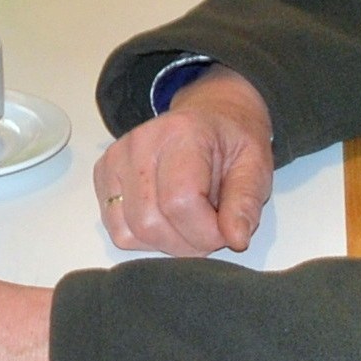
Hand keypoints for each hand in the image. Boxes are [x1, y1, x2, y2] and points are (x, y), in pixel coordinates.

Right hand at [94, 67, 275, 255]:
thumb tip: (236, 239)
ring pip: (130, 232)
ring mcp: (116, 159)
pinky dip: (144, 237)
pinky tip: (167, 219)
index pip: (180, 203)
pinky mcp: (104, 175)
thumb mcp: (255, 166)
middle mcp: (140, 143)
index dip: (206, 232)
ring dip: (165, 243)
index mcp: (182, 133)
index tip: (226, 230)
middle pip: (150, 223)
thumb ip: (246, 203)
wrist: (210, 118)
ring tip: (189, 223)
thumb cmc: (231, 144)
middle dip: (186, 243)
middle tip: (209, 230)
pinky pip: (117, 230)